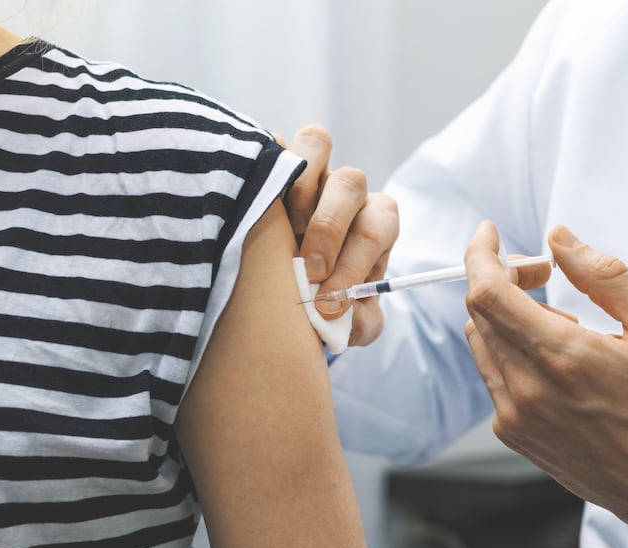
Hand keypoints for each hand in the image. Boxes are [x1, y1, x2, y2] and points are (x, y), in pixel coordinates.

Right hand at [279, 125, 398, 346]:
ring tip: (284, 228)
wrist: (281, 290)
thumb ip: (359, 324)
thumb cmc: (321, 300)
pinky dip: (263, 160)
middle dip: (329, 229)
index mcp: (372, 224)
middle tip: (308, 270)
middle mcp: (345, 192)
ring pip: (317, 144)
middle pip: (351, 183)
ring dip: (301, 187)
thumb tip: (347, 319)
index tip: (329, 301)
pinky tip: (249, 199)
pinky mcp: (271, 159)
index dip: (356, 262)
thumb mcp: (347, 321)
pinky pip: (272, 141)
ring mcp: (309, 170)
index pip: (378, 227)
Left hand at [462, 221, 627, 547]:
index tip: (490, 233)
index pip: (488, 291)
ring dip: (505, 315)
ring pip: (481, 342)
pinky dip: (511, 351)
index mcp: (562, 356)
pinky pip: (492, 376)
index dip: (480, 253)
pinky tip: (556, 361)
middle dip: (503, 277)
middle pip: (479, 311)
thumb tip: (560, 239)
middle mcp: (527, 388)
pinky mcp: (513, 434)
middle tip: (544, 273)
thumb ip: (605, 274)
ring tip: (559, 321)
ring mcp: (514, 417)